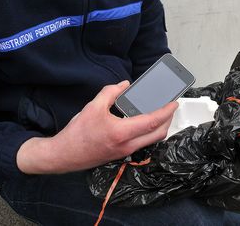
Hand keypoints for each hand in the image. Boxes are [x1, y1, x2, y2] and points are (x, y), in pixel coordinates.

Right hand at [17, 80, 178, 173]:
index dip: (166, 111)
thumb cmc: (77, 133)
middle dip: (168, 120)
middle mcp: (127, 145)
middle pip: (158, 134)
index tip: (174, 102)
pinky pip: (142, 143)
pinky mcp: (121, 154)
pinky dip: (148, 132)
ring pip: (151, 140)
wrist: (65, 155)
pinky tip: (142, 122)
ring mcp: (125, 152)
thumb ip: (110, 92)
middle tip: (170, 107)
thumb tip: (124, 85)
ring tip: (159, 113)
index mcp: (122, 133)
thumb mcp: (92, 107)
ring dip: (159, 127)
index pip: (152, 121)